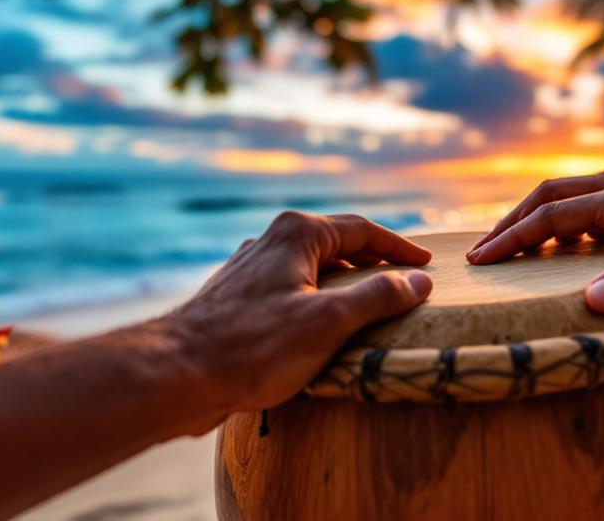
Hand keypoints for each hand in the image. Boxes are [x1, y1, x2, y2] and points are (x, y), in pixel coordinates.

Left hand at [167, 212, 431, 412]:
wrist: (177, 373)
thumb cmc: (252, 347)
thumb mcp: (328, 321)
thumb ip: (378, 297)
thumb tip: (419, 281)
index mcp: (296, 234)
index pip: (362, 230)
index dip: (398, 247)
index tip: (426, 264)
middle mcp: (270, 242)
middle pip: (335, 245)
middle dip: (371, 263)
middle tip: (402, 284)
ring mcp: (250, 270)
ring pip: (309, 268)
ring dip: (342, 284)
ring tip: (367, 307)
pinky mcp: (236, 299)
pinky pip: (289, 290)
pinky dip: (314, 301)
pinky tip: (318, 329)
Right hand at [467, 162, 603, 312]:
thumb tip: (592, 299)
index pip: (552, 215)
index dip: (513, 239)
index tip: (480, 261)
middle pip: (550, 195)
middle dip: (511, 224)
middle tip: (479, 255)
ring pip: (567, 198)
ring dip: (534, 222)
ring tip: (506, 250)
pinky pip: (588, 207)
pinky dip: (560, 225)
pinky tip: (556, 250)